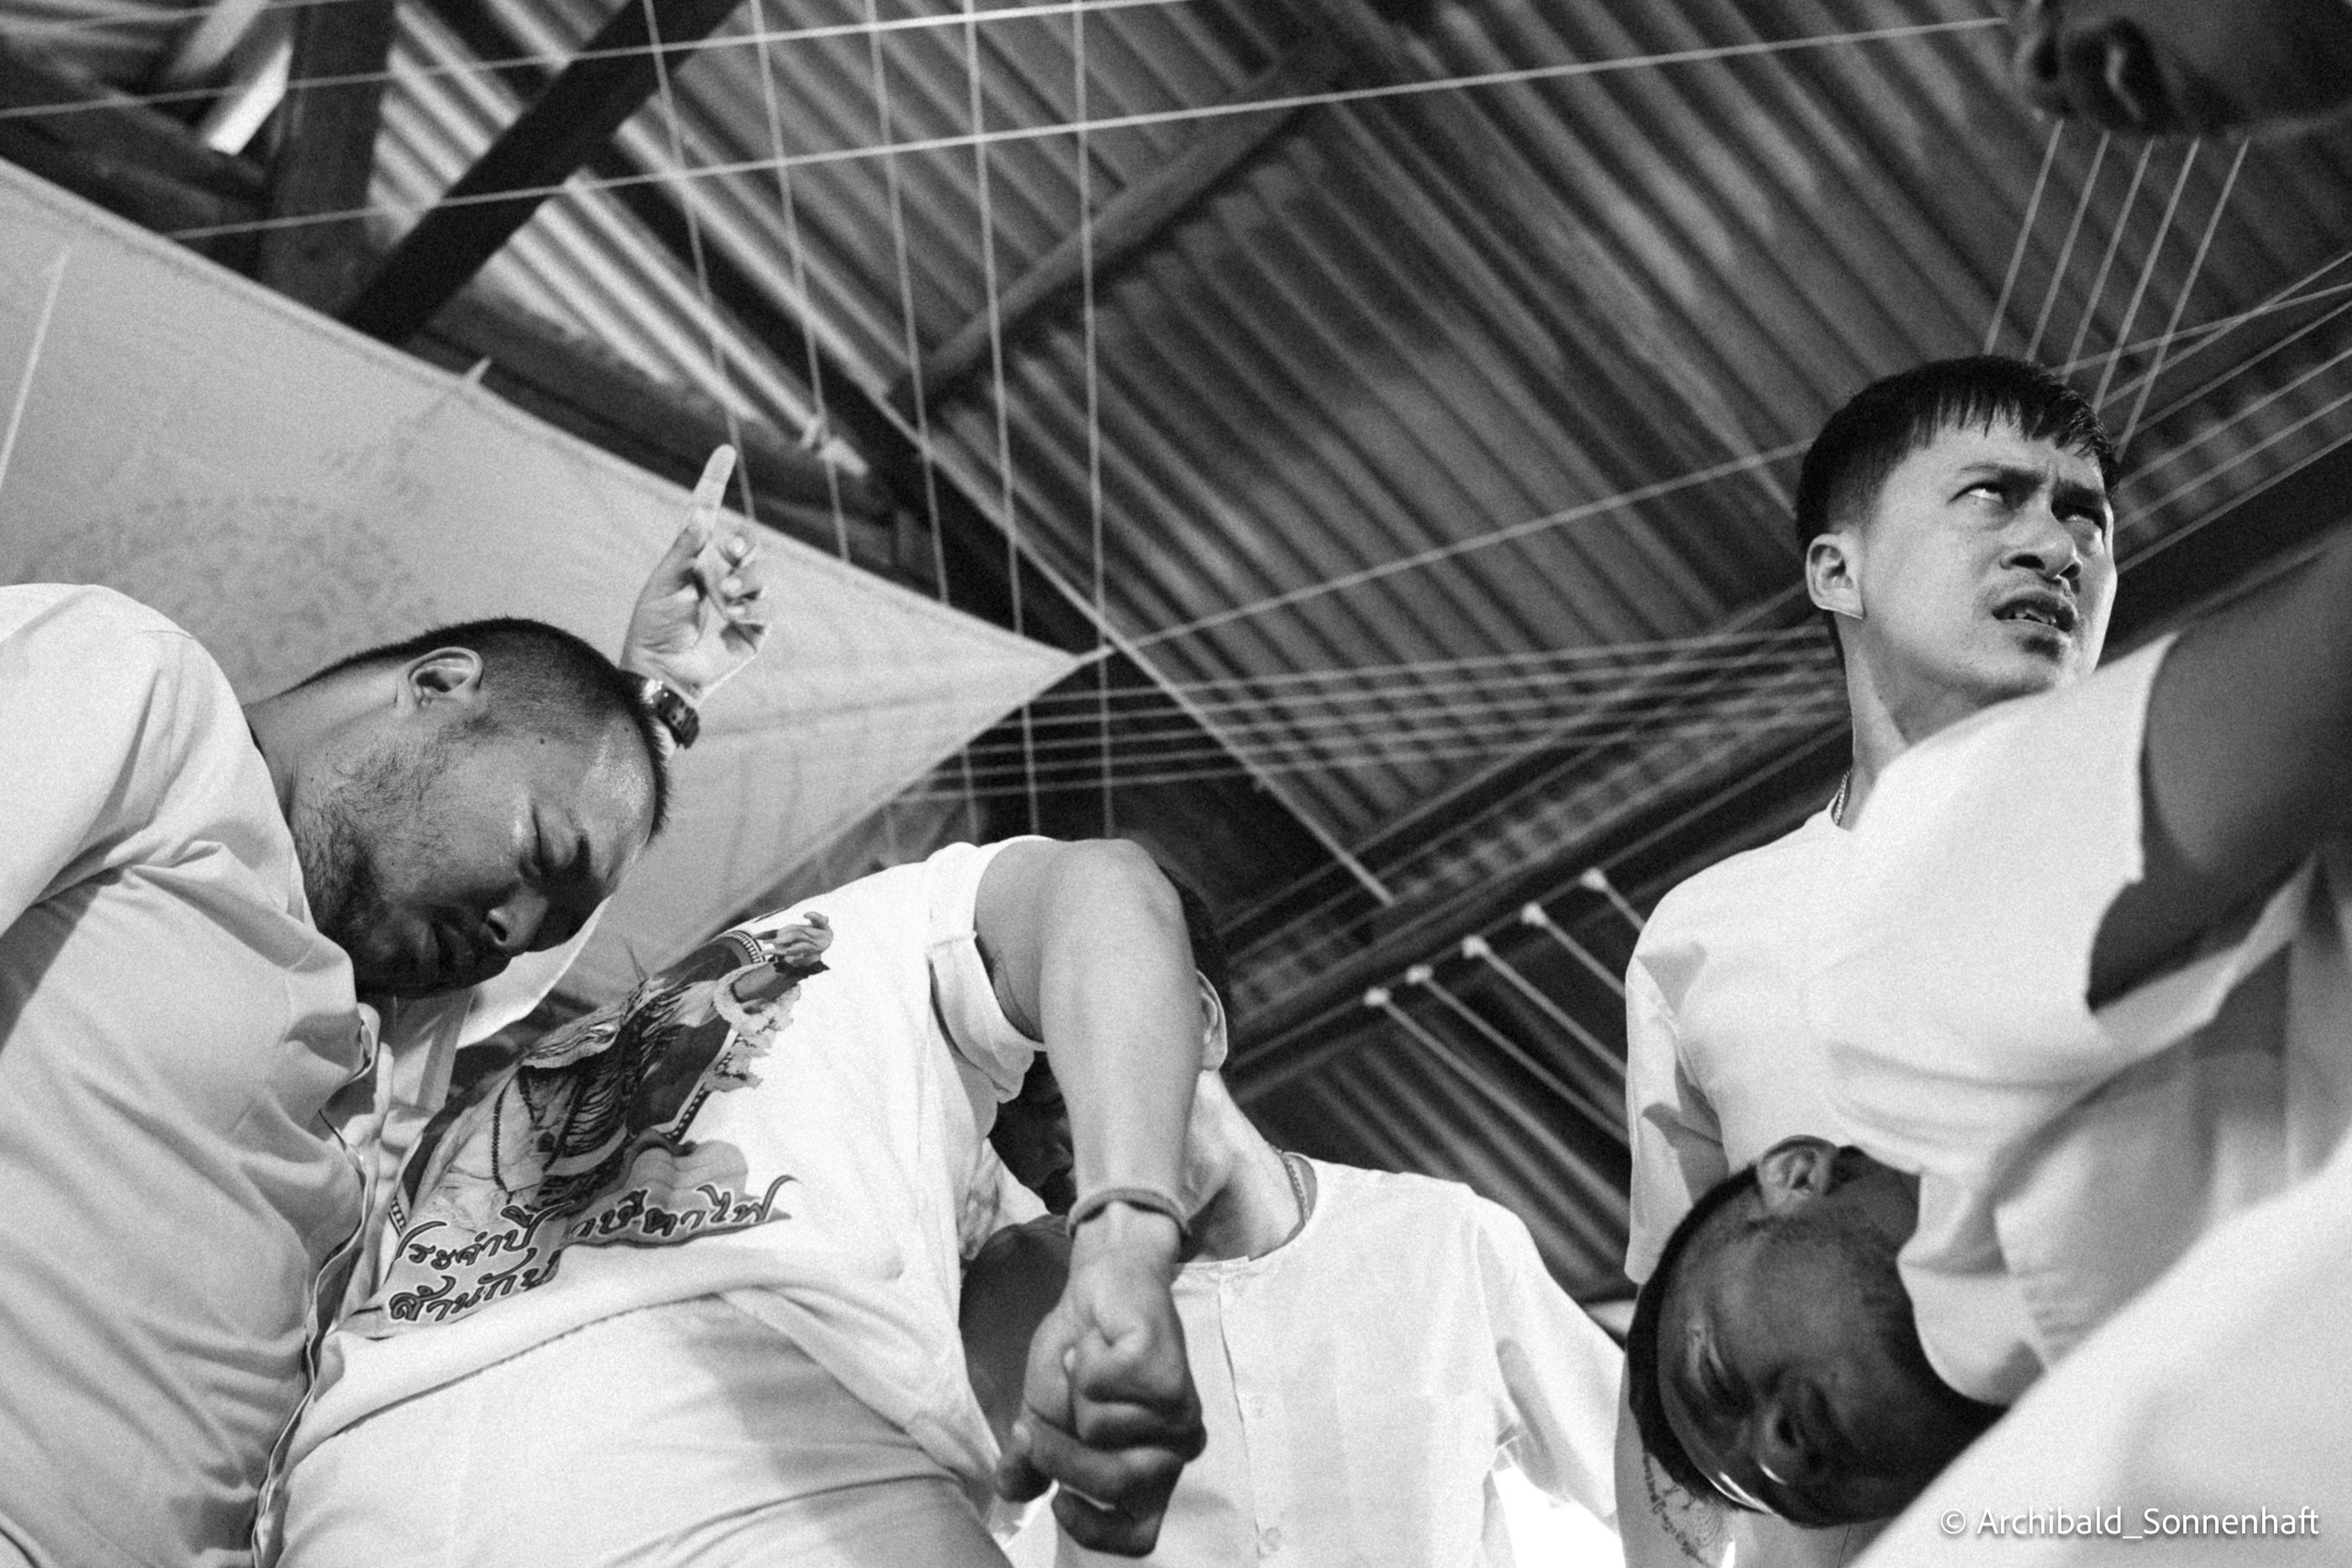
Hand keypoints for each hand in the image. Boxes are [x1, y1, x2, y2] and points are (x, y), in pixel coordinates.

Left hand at [620, 446, 769, 702]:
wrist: (662, 671)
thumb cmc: (653, 627)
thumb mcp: (664, 580)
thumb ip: (686, 547)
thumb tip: (704, 512)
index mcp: (694, 557)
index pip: (709, 511)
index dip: (716, 480)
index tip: (725, 450)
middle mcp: (720, 574)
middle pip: (747, 542)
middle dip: (745, 543)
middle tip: (733, 551)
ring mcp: (739, 601)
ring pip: (761, 573)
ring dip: (747, 578)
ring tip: (727, 594)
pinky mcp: (753, 630)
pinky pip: (766, 608)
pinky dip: (753, 607)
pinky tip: (734, 615)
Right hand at [996, 1209, 1203, 1555]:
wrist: (1102, 1284)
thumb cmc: (1079, 1351)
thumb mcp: (1045, 1412)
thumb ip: (1032, 1458)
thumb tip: (1013, 1493)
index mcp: (1150, 1470)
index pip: (1139, 1535)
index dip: (1093, 1529)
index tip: (1057, 1502)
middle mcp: (1175, 1448)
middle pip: (1109, 1484)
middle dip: (1057, 1452)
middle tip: (1032, 1421)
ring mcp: (1179, 1411)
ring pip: (1100, 1432)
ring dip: (1070, 1393)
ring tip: (1080, 1364)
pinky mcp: (1170, 1371)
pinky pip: (1101, 1385)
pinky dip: (1082, 1359)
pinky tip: (1098, 1341)